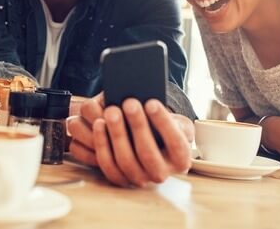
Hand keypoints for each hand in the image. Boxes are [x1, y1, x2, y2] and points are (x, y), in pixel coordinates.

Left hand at [68, 93, 192, 186]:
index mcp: (180, 159)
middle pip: (147, 154)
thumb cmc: (163, 128)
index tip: (152, 103)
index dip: (163, 122)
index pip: (175, 142)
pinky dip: (101, 144)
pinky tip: (99, 124)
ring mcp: (140, 179)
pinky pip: (108, 165)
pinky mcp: (120, 178)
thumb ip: (166, 116)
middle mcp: (161, 174)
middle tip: (130, 103)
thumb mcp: (174, 121)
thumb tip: (147, 99)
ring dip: (117, 134)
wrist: (154, 145)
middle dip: (137, 126)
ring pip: (126, 161)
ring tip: (112, 111)